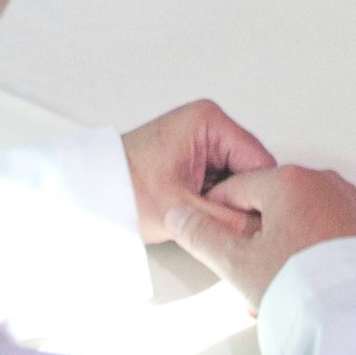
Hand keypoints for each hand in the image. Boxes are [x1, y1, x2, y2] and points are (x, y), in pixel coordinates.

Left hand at [123, 100, 274, 245]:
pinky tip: (199, 214)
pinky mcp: (194, 157)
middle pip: (251, 171)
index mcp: (209, 121)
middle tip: (219, 223)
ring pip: (238, 180)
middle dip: (240, 201)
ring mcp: (201, 141)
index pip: (261, 162)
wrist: (92, 192)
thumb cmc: (123, 188)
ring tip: (203, 218)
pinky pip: (221, 182)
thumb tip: (263, 232)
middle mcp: (208, 125)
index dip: (258, 196)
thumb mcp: (182, 211)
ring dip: (227, 204)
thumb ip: (229, 222)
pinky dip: (215, 202)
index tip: (247, 221)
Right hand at [167, 165, 355, 307]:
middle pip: (271, 205)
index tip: (215, 241)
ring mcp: (350, 201)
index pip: (236, 188)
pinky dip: (313, 252)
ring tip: (278, 288)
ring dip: (283, 249)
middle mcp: (323, 182)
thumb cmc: (307, 286)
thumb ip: (202, 236)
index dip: (218, 217)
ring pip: (300, 220)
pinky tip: (306, 283)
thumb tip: (179, 216)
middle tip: (249, 277)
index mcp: (288, 181)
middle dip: (255, 240)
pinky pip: (328, 231)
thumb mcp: (238, 264)